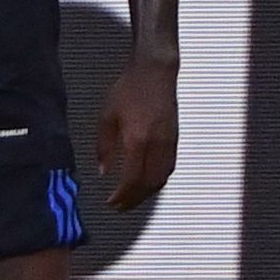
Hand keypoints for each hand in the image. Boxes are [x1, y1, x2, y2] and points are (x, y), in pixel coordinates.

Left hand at [96, 55, 178, 210]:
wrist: (155, 72)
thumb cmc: (128, 91)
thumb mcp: (106, 118)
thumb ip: (104, 147)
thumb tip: (104, 172)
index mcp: (138, 140)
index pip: (133, 179)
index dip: (122, 196)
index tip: (111, 203)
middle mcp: (157, 145)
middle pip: (150, 184)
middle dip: (134, 200)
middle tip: (120, 207)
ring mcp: (170, 142)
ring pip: (162, 178)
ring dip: (147, 193)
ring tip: (132, 199)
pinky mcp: (175, 139)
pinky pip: (169, 167)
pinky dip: (157, 180)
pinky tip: (147, 183)